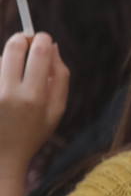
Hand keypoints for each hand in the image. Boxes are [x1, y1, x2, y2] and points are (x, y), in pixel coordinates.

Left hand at [0, 33, 68, 176]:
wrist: (0, 157)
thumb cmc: (32, 133)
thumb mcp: (57, 110)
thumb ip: (60, 77)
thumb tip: (53, 47)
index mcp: (34, 96)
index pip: (38, 52)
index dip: (41, 39)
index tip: (42, 38)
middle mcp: (8, 93)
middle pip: (13, 47)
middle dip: (21, 39)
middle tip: (26, 42)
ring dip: (7, 60)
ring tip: (12, 79)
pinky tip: (4, 89)